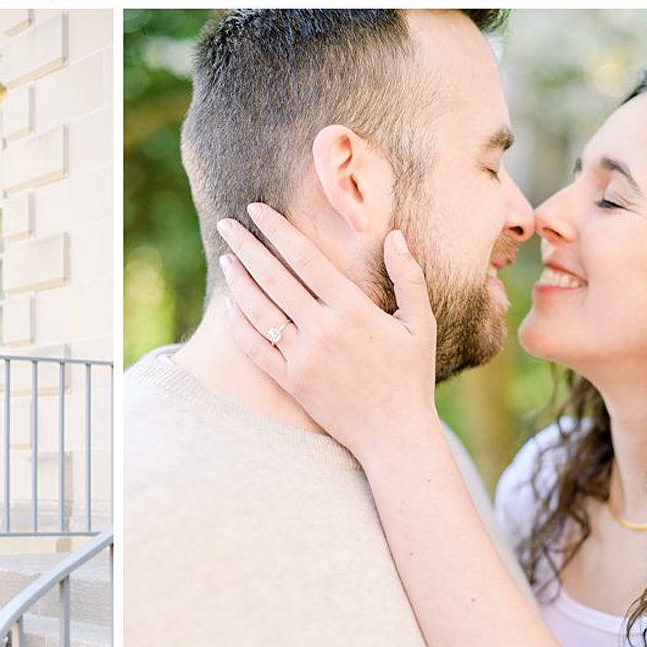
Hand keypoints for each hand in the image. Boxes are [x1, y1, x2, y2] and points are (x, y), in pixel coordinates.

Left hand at [214, 202, 437, 463]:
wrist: (395, 436)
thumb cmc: (410, 376)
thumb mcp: (421, 324)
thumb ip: (408, 277)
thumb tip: (394, 235)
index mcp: (352, 309)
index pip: (305, 258)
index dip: (277, 230)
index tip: (256, 209)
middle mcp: (323, 330)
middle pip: (274, 278)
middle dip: (246, 247)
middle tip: (226, 224)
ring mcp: (303, 358)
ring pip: (260, 312)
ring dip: (238, 282)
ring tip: (225, 259)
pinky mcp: (291, 383)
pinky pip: (256, 350)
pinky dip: (239, 325)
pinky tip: (230, 306)